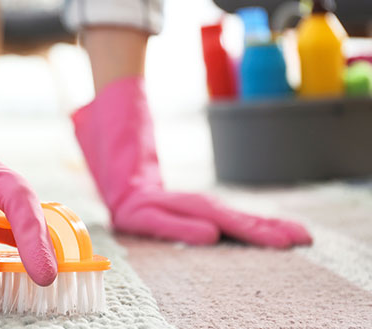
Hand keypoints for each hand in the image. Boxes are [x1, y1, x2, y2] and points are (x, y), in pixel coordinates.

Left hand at [112, 189, 311, 247]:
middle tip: (306, 239)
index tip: (283, 243)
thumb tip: (210, 235)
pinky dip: (264, 225)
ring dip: (277, 227)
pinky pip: (243, 219)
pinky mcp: (215, 212)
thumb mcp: (148, 220)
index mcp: (199, 209)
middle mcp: (211, 206)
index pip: (233, 225)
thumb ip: (178, 227)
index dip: (259, 235)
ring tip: (303, 236)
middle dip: (278, 230)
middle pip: (249, 220)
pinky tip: (278, 232)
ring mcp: (215, 208)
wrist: (132, 190)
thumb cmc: (137, 209)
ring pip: (250, 218)